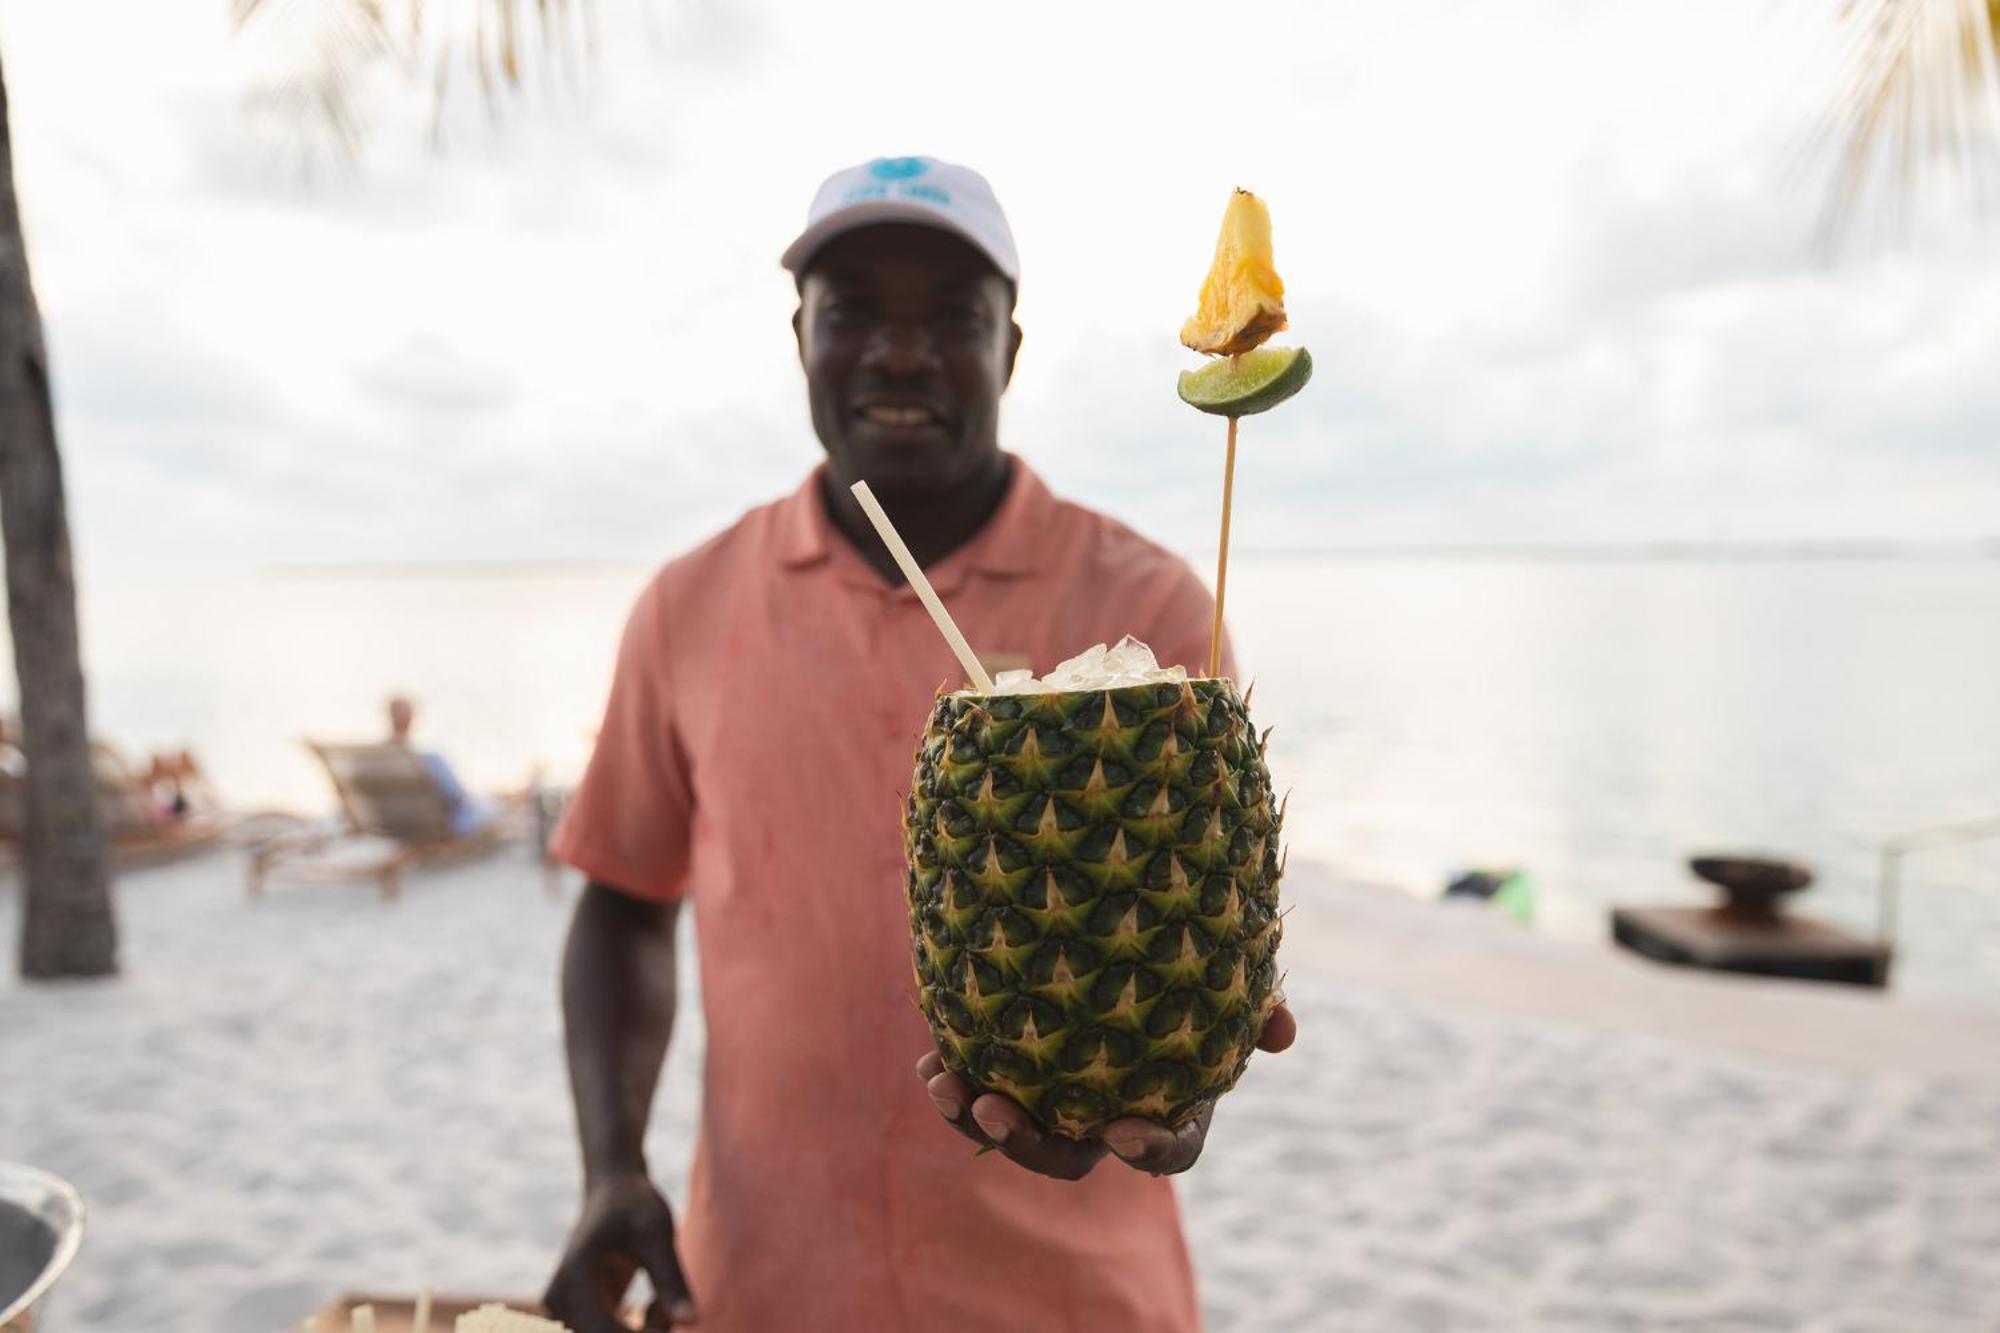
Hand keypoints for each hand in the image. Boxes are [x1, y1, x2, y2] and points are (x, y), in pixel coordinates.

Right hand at [543, 1172, 697, 1331]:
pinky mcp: (578, 1313)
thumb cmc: (636, 1204)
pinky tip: (654, 1306)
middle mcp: (560, 1295)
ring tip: (661, 1305)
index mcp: (576, 1274)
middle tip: (668, 1311)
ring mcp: (564, 1307)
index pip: (602, 1332)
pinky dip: (638, 1330)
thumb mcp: (658, 1234)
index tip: (669, 1322)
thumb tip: (693, 1321)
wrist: (612, 1190)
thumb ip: (672, 1279)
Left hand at [915, 1001, 1296, 1179]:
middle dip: (1028, 1144)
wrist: (1122, 937)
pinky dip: (951, 1082)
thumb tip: (1283, 1032)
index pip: (1166, 1149)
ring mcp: (1050, 1098)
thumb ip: (1258, 1005)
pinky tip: (932, 1057)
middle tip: (1000, 1109)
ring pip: (1011, 1130)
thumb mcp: (1230, 981)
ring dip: (974, 1116)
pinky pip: (974, 1091)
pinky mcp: (1008, 1068)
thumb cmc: (1191, 968)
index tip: (1126, 1130)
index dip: (1149, 1150)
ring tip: (948, 1085)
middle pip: (1065, 1156)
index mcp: (1165, 1107)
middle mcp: (1102, 1116)